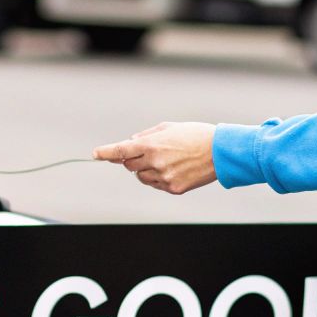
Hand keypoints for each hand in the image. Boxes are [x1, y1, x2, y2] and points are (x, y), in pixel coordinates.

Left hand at [92, 122, 217, 194]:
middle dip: (132, 160)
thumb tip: (131, 141)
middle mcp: (155, 163)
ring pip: (141, 177)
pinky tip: (174, 169)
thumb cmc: (196, 135)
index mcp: (151, 145)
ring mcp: (164, 178)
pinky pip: (156, 185)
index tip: (95, 154)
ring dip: (145, 170)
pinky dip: (158, 178)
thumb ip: (147, 135)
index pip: (120, 151)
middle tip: (147, 153)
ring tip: (167, 160)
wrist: (221, 152)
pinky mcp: (173, 189)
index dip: (105, 152)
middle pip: (129, 166)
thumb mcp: (170, 127)